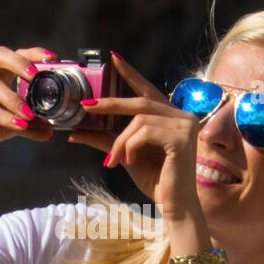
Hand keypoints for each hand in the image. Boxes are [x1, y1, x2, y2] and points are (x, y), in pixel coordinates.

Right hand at [0, 46, 57, 154]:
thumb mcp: (9, 126)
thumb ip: (28, 125)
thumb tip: (51, 132)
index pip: (15, 54)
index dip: (33, 53)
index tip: (52, 58)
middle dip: (19, 63)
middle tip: (35, 75)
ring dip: (13, 99)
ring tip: (29, 116)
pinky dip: (0, 114)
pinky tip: (15, 124)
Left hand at [66, 53, 203, 223]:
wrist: (174, 205)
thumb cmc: (155, 180)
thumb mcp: (125, 154)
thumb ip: (107, 139)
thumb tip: (77, 131)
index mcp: (171, 117)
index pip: (147, 91)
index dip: (130, 74)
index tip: (113, 58)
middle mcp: (182, 116)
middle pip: (140, 102)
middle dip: (110, 103)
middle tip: (86, 106)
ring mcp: (186, 125)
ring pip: (139, 120)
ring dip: (120, 140)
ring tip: (114, 159)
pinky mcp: (182, 138)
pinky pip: (145, 132)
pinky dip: (130, 145)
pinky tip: (128, 161)